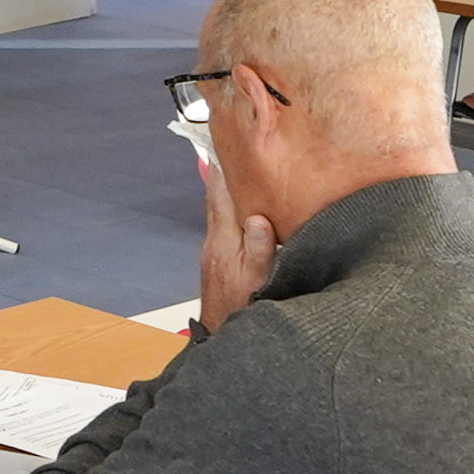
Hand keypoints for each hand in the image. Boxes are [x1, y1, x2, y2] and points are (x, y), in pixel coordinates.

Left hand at [196, 150, 279, 326]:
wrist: (219, 331)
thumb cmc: (241, 308)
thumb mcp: (258, 280)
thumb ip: (260, 250)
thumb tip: (259, 219)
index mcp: (225, 240)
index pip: (221, 195)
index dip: (223, 168)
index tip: (224, 143)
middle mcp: (214, 240)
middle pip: (216, 196)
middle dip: (221, 170)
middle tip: (229, 144)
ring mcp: (212, 248)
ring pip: (218, 209)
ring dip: (225, 188)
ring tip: (236, 166)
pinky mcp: (215, 257)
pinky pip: (222, 222)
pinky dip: (229, 207)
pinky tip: (240, 205)